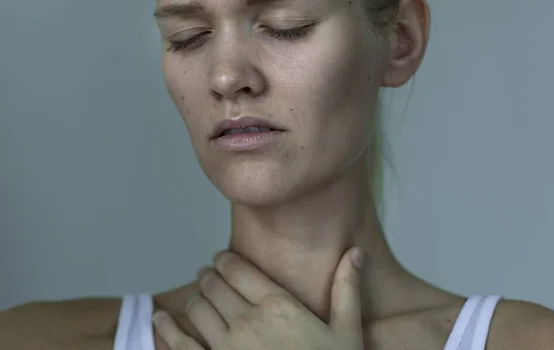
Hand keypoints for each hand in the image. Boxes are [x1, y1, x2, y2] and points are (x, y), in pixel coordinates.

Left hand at [153, 247, 365, 349]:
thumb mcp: (348, 333)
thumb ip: (348, 289)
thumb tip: (356, 252)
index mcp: (278, 306)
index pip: (238, 269)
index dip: (225, 260)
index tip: (221, 258)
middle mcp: (247, 321)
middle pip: (215, 286)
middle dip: (210, 276)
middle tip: (209, 274)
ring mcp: (225, 348)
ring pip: (198, 309)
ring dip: (196, 298)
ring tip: (198, 295)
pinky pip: (180, 345)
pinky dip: (166, 328)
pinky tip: (160, 318)